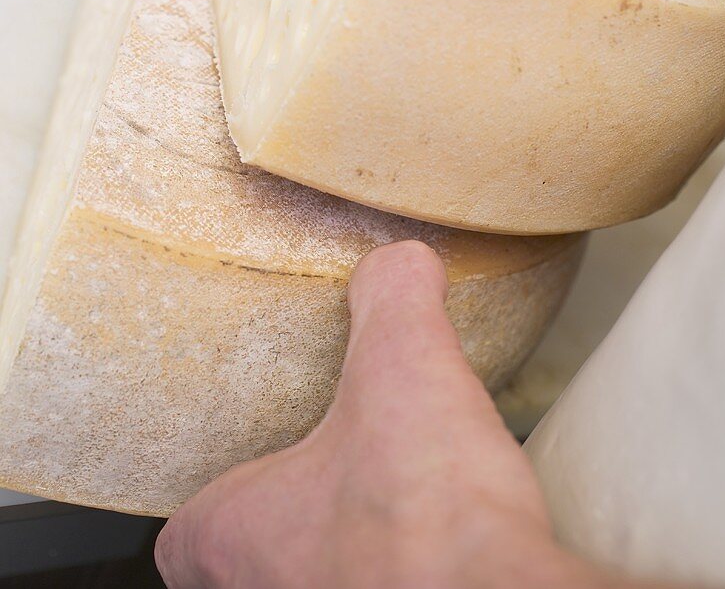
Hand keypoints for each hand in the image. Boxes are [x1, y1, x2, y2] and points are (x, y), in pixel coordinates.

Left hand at [155, 241, 678, 588]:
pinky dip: (404, 580)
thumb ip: (392, 296)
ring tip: (392, 522)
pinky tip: (443, 558)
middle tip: (339, 491)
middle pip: (249, 572)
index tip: (266, 469)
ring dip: (344, 561)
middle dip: (293, 531)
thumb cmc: (427, 520)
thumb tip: (399, 261)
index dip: (227, 498)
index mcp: (234, 539)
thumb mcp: (405, 362)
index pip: (187, 537)